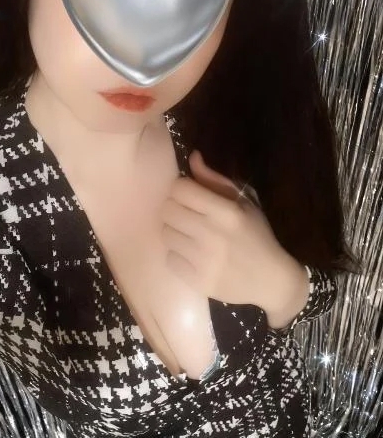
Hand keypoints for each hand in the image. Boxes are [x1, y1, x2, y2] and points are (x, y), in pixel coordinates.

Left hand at [161, 150, 305, 318]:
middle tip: (187, 215)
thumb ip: (215, 181)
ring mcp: (203, 260)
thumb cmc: (257, 237)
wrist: (271, 280)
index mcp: (226, 211)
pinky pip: (169, 258)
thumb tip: (192, 157)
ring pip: (166, 233)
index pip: (181, 188)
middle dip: (175, 208)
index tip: (189, 195)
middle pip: (168, 209)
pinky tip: (193, 255)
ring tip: (191, 236)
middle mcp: (212, 234)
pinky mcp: (197, 281)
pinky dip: (178, 255)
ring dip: (175, 232)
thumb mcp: (244, 203)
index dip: (181, 188)